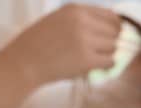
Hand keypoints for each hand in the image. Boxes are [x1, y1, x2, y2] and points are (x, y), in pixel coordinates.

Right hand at [7, 4, 122, 85]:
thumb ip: (84, 20)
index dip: (113, 28)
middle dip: (109, 42)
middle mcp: (82, 21)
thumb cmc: (41, 42)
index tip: (107, 37)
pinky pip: (111, 61)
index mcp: (75, 9)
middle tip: (96, 50)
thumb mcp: (60, 19)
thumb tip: (116, 23)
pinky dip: (106, 65)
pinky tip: (94, 66)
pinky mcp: (87, 60)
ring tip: (90, 57)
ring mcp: (85, 40)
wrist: (25, 61)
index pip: (111, 16)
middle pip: (115, 32)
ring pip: (114, 47)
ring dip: (106, 54)